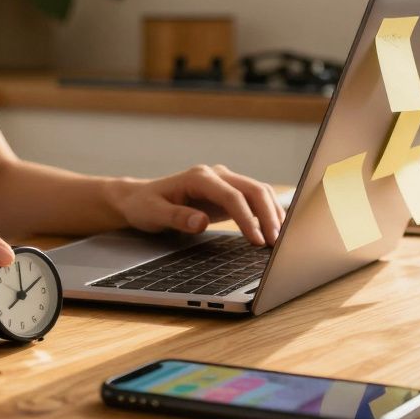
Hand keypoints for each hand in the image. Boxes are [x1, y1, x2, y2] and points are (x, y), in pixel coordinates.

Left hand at [106, 164, 285, 245]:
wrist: (140, 198)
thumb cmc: (145, 206)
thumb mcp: (153, 214)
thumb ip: (177, 217)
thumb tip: (201, 222)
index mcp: (198, 177)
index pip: (232, 196)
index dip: (247, 218)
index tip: (256, 240)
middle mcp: (215, 175)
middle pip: (253, 189)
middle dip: (268, 215)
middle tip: (276, 243)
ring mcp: (224, 182)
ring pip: (259, 191)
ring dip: (272, 213)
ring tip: (280, 240)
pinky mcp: (228, 192)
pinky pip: (254, 199)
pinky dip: (267, 213)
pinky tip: (274, 231)